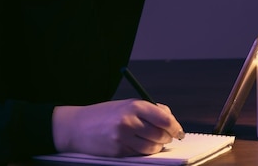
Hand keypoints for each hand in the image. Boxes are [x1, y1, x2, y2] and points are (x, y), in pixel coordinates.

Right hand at [52, 99, 184, 156]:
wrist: (77, 126)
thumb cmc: (106, 114)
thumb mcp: (128, 104)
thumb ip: (150, 110)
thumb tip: (171, 121)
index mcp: (135, 106)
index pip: (164, 119)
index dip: (175, 127)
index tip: (179, 131)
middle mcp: (129, 121)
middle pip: (160, 134)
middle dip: (167, 137)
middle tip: (167, 137)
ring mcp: (123, 138)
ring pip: (152, 147)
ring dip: (157, 146)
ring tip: (154, 141)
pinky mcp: (118, 151)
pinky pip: (139, 154)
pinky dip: (144, 151)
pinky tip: (140, 145)